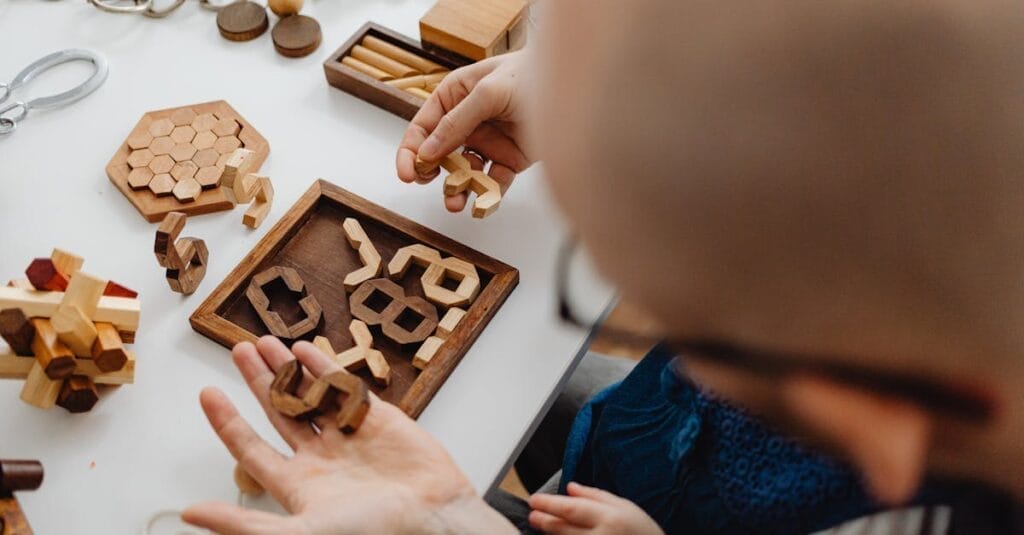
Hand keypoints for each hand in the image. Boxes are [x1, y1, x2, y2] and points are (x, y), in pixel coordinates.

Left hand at [182, 336, 514, 534]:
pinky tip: (305, 350)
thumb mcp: (299, 532)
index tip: (207, 393)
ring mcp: (350, 437)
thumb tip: (190, 513)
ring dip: (287, 369)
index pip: (251, 448)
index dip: (228, 422)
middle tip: (238, 351)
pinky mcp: (379, 420)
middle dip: (258, 382)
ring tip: (264, 342)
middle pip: (280, 413)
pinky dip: (324, 368)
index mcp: (298, 486)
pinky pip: (345, 388)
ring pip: (311, 395)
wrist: (432, 520)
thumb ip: (245, 522)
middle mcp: (321, 459)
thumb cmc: (371, 534)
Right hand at [396, 50, 534, 212]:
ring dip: (457, 189)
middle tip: (428, 185)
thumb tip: (428, 151)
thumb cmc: (533, 73)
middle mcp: (469, 121)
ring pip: (464, 172)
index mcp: (456, 96)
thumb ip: (457, 122)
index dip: (411, 149)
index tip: (408, 172)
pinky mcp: (510, 160)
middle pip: (440, 153)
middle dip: (432, 172)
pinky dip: (486, 196)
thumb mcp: (489, 92)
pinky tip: (482, 205)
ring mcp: (489, 142)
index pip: (424, 126)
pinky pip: (493, 182)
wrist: (575, 86)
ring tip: (456, 203)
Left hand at [528, 482, 663, 534]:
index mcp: (610, 518)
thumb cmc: (643, 532)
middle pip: (563, 529)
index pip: (571, 510)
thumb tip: (570, 488)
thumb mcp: (625, 506)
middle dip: (544, 520)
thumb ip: (595, 495)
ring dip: (550, 533)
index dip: (549, 505)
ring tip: (540, 523)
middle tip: (532, 514)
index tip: (534, 500)